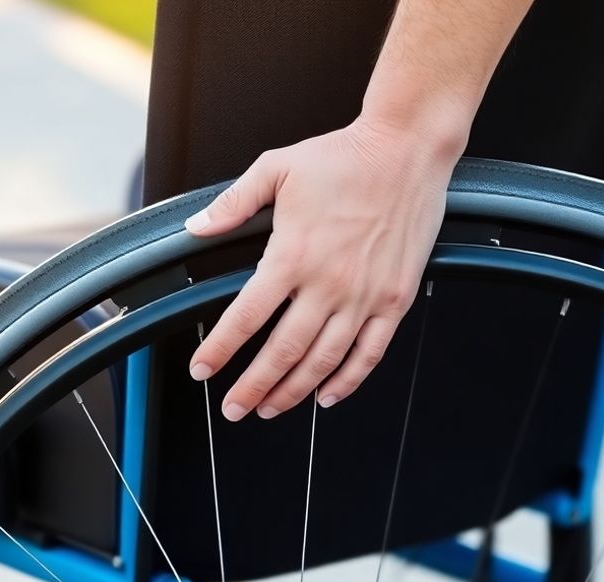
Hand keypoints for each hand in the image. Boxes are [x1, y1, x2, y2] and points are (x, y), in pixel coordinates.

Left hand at [185, 116, 460, 420]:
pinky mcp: (395, 298)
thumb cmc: (343, 157)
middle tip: (234, 409)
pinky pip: (370, 352)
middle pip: (282, 352)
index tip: (202, 370)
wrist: (407, 148)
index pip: (245, 318)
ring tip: (270, 408)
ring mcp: (365, 295)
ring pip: (323, 360)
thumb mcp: (276, 168)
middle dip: (253, 387)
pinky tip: (326, 396)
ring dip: (293, 391)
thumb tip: (196, 229)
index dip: (220, 350)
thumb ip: (234, 203)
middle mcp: (328, 283)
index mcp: (292, 255)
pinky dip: (347, 380)